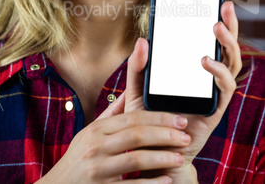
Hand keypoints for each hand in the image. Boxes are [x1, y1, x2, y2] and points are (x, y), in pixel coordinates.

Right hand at [37, 63, 190, 182]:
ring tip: (180, 158)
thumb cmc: (78, 158)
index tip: (179, 119)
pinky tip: (166, 180)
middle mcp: (96, 146)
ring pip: (136, 158)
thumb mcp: (91, 132)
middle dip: (165, 134)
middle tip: (186, 137)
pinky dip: (151, 183)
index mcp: (97, 129)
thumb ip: (112, 113)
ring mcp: (98, 169)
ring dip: (162, 158)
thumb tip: (129, 90)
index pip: (133, 118)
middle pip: (137, 135)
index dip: (159, 117)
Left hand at [125, 1, 241, 182]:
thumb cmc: (147, 118)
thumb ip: (138, 67)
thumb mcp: (136, 89)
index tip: (214, 1)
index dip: (215, 22)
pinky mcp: (215, 108)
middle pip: (225, 48)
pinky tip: (206, 61)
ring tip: (216, 27)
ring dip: (227, 44)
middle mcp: (206, 78)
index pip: (207, 42)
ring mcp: (212, 92)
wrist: (153, 150)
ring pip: (231, 63)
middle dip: (229, 25)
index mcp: (191, 69)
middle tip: (225, 5)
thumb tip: (142, 40)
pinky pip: (226, 88)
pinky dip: (219, 72)